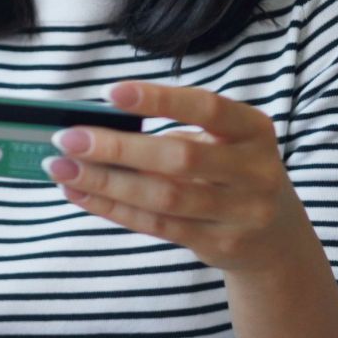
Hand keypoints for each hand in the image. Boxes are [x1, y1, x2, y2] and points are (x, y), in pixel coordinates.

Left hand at [41, 82, 315, 275]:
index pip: (207, 108)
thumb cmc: (231, 173)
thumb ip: (175, 132)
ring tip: (61, 168)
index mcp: (254, 130)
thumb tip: (96, 127)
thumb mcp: (222, 143)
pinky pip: (156, 225)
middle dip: (117, 147)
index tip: (109, 92)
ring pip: (163, 197)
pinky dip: (112, 207)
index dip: (159, 100)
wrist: (275, 240)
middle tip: (67, 138)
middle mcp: (254, 171)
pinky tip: (80, 192)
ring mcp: (241, 213)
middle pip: (179, 158)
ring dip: (105, 181)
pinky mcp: (220, 245)